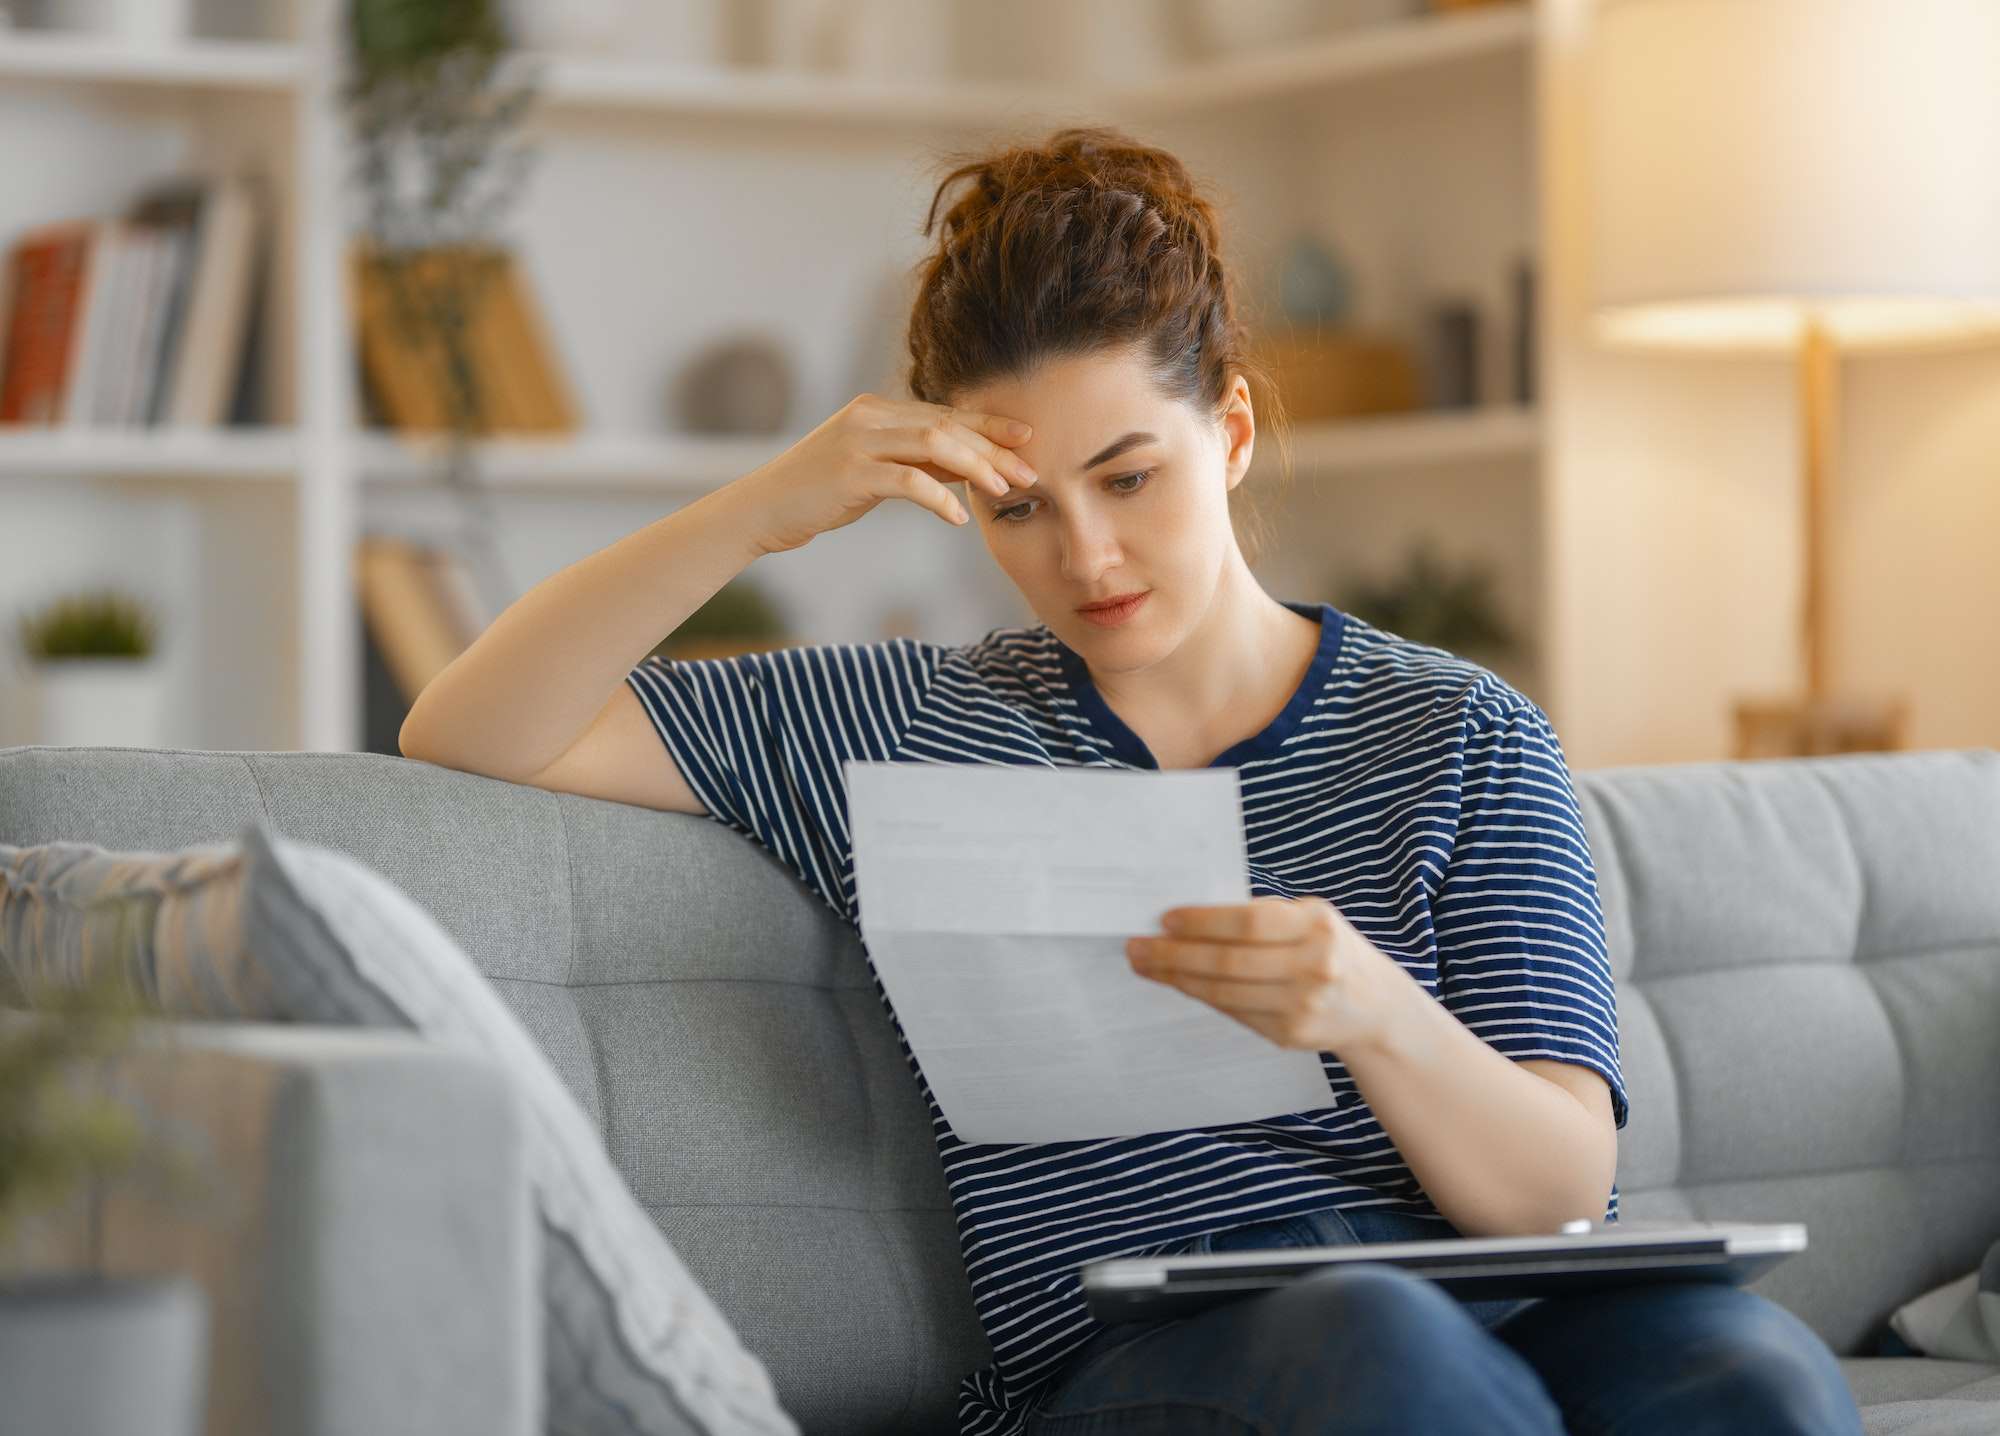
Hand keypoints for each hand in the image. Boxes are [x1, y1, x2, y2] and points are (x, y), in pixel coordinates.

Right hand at [731, 392, 1040, 554]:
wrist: (763, 509)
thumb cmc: (820, 493)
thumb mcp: (874, 471)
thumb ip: (917, 463)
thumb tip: (970, 466)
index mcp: (877, 410)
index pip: (945, 413)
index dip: (989, 426)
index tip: (1026, 439)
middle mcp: (869, 417)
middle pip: (946, 425)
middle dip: (993, 449)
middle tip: (1028, 471)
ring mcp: (858, 442)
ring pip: (933, 444)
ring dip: (976, 467)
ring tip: (1003, 490)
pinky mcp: (850, 473)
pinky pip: (907, 481)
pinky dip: (938, 498)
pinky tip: (957, 517)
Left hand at [1124, 895, 1410, 1053]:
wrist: (1375, 1006)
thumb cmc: (1327, 949)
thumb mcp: (1308, 919)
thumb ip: (1260, 918)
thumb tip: (1186, 918)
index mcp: (1316, 925)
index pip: (1248, 922)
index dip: (1202, 922)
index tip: (1164, 920)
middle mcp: (1314, 966)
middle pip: (1229, 962)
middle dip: (1174, 955)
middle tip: (1137, 947)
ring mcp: (1303, 1006)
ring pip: (1224, 993)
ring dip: (1177, 979)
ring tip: (1146, 965)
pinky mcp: (1290, 1035)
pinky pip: (1233, 1013)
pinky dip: (1201, 996)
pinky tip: (1178, 983)